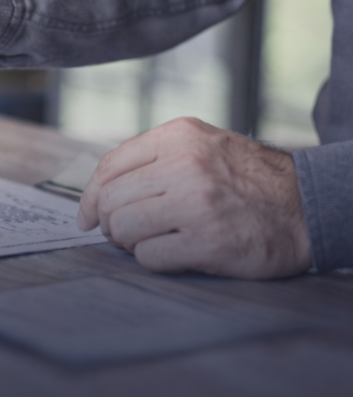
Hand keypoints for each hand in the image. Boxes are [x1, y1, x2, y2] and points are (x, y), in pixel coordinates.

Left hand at [77, 117, 311, 279]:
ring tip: (153, 240)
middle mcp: (186, 165)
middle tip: (127, 233)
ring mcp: (197, 203)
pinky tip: (175, 252)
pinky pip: (148, 256)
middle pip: (110, 201)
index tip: (87, 216)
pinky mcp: (208, 241)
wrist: (308, 207)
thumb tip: (96, 196)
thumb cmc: (247, 181)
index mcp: (179, 137)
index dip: (89, 197)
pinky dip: (153, 259)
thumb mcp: (203, 147)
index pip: (109, 167)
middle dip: (110, 223)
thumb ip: (154, 160)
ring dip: (130, 242)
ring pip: (123, 228)